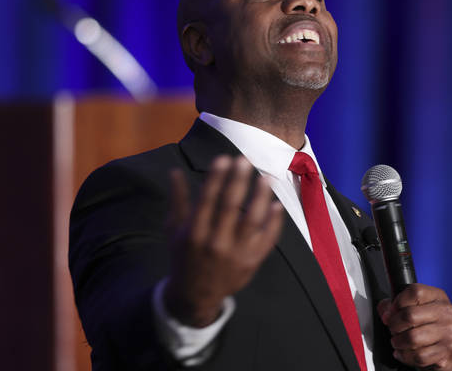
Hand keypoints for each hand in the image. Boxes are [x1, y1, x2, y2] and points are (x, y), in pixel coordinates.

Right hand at [163, 155, 283, 326]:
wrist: (195, 294)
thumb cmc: (184, 256)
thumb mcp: (175, 230)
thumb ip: (178, 201)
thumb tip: (175, 172)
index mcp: (194, 233)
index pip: (206, 200)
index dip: (216, 178)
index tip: (224, 158)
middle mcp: (215, 243)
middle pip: (230, 207)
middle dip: (238, 181)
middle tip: (245, 161)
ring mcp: (235, 254)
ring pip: (252, 221)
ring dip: (260, 197)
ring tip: (266, 178)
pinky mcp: (251, 262)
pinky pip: (267, 240)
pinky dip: (274, 222)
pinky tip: (276, 205)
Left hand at [377, 283, 451, 370]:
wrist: (445, 348)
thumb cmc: (425, 325)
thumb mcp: (409, 307)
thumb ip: (390, 306)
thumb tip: (386, 316)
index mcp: (437, 296)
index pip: (415, 292)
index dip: (398, 302)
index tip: (394, 311)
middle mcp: (445, 312)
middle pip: (410, 315)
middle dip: (394, 325)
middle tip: (394, 330)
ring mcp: (448, 332)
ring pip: (412, 338)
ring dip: (398, 342)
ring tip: (398, 342)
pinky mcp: (446, 350)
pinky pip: (418, 356)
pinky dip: (405, 356)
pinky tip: (404, 353)